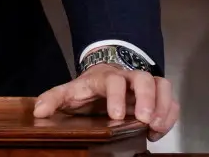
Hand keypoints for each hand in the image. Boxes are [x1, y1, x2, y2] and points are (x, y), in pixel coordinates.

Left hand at [32, 64, 178, 141]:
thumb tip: (38, 112)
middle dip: (148, 98)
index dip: (116, 96)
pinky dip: (170, 114)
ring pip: (162, 84)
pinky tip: (159, 131)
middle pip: (144, 78)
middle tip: (145, 120)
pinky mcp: (157, 96)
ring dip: (163, 105)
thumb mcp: (69, 93)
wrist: (104, 76)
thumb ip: (53, 99)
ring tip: (156, 127)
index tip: (116, 116)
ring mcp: (145, 85)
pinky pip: (171, 100)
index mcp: (105, 77)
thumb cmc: (88, 88)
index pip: (113, 80)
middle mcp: (128, 77)